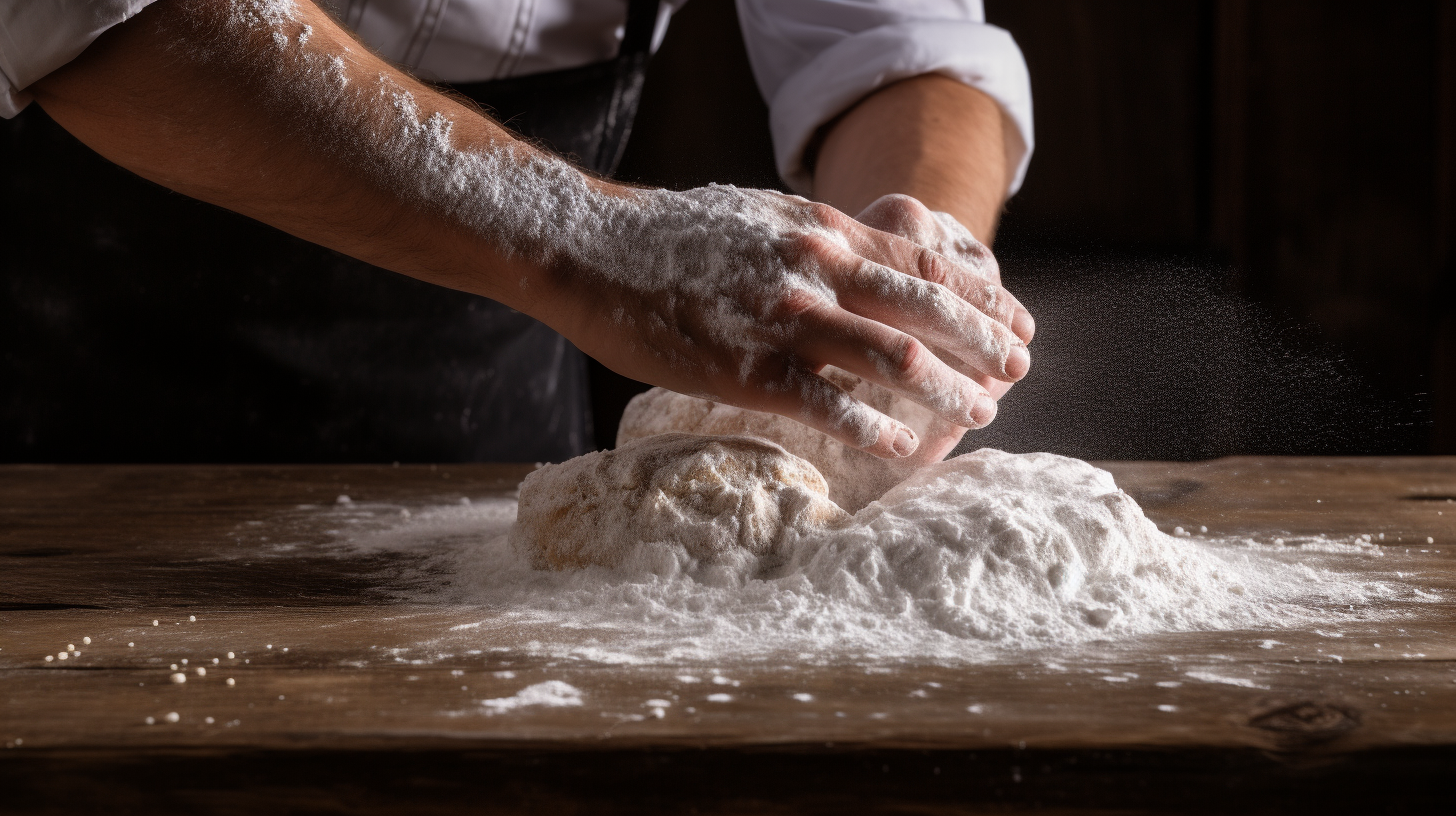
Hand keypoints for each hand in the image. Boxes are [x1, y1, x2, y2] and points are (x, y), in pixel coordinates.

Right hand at [546, 182, 1033, 459]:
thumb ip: (815, 236)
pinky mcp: (750, 370)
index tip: (1016, 322)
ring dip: (949, 390)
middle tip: (1018, 373)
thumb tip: (859, 259)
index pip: (928, 262)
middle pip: (929, 310)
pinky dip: (879, 429)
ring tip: (981, 412)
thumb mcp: (758, 212)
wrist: (591, 250)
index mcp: (822, 228)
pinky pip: (833, 407)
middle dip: (985, 345)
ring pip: (896, 358)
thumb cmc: (670, 235)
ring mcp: (787, 319)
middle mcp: (818, 268)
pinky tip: (905, 447)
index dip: (983, 297)